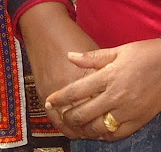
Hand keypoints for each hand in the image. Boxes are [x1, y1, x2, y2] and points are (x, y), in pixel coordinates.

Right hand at [19, 2, 99, 137]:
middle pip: (84, 118)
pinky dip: (65, 127)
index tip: (117, 117)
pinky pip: (55, 121)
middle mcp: (68, 88)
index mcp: (84, 76)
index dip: (109, 114)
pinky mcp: (43, 95)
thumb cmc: (72, 37)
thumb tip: (112, 88)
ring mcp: (53, 94)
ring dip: (80, 130)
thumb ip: (102, 72)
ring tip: (91, 132)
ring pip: (69, 124)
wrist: (45, 29)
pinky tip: (74, 129)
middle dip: (96, 127)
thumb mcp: (93, 53)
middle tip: (107, 130)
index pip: (99, 104)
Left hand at [45, 38, 160, 140]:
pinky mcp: (138, 121)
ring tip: (78, 123)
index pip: (77, 91)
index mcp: (110, 76)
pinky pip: (115, 135)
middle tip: (62, 114)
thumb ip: (93, 57)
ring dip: (84, 128)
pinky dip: (103, 135)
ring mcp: (128, 111)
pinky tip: (98, 130)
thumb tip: (70, 56)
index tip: (50, 100)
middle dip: (68, 116)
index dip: (60, 97)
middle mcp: (116, 96)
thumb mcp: (120, 50)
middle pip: (83, 114)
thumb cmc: (147, 53)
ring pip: (96, 128)